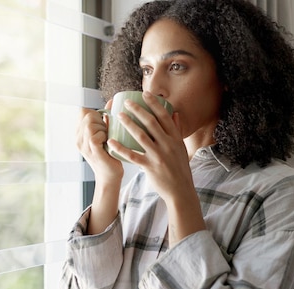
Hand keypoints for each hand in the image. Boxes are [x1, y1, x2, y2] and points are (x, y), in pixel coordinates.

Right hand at [76, 99, 123, 185]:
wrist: (111, 176)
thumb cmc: (111, 154)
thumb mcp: (106, 133)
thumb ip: (106, 118)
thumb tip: (111, 101)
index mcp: (80, 133)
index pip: (83, 111)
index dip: (96, 112)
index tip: (104, 122)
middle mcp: (78, 138)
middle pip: (87, 115)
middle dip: (101, 119)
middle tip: (107, 131)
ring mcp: (84, 146)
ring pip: (90, 124)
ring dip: (103, 127)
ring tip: (108, 137)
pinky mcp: (92, 152)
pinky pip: (95, 136)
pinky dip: (104, 135)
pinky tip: (109, 142)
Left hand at [108, 91, 205, 244]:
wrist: (180, 190)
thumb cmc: (180, 168)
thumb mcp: (181, 148)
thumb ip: (177, 130)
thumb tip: (175, 114)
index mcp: (175, 138)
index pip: (165, 117)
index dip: (154, 104)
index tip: (145, 94)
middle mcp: (167, 145)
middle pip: (151, 123)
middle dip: (138, 110)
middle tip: (126, 103)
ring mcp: (158, 156)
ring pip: (141, 136)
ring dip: (128, 124)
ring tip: (118, 117)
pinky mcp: (149, 167)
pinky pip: (132, 155)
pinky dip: (121, 148)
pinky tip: (112, 142)